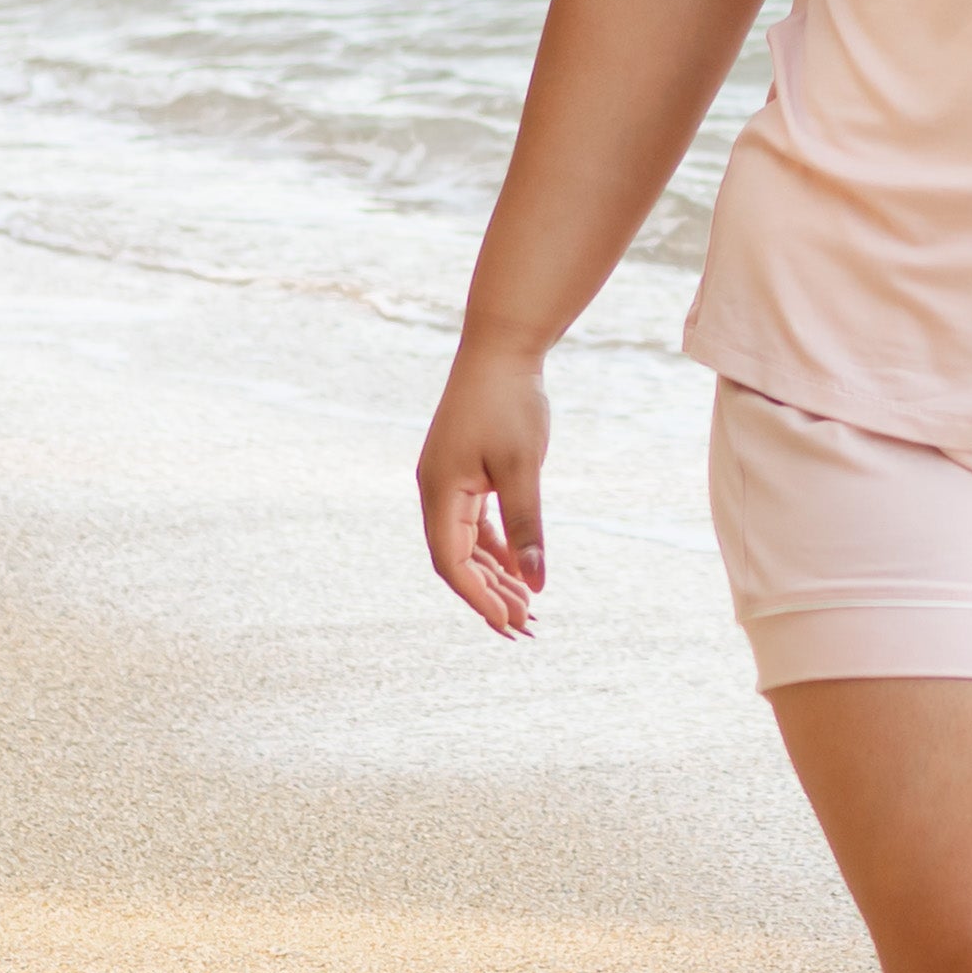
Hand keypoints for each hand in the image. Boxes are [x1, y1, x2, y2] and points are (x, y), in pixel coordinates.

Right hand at [417, 342, 550, 636]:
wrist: (502, 346)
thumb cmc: (510, 402)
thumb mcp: (523, 468)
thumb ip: (526, 526)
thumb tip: (536, 583)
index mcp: (439, 493)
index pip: (452, 562)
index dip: (479, 598)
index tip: (510, 623)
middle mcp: (435, 492)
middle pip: (458, 559)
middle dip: (489, 594)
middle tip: (527, 626)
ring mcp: (447, 481)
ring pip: (467, 542)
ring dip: (494, 574)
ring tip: (527, 607)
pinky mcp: (463, 471)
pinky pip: (475, 521)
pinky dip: (496, 546)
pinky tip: (517, 569)